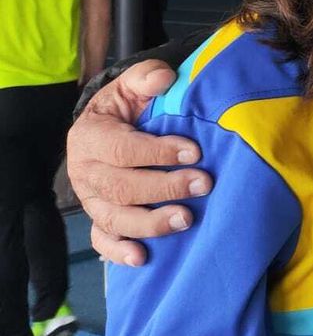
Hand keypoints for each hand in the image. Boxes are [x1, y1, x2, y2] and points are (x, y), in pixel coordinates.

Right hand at [67, 59, 210, 266]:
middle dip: (165, 188)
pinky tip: (143, 257)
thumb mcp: (131, 85)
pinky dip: (120, 252)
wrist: (107, 128)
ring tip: (186, 219)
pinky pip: (103, 240)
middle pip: (122, 187)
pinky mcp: (98, 219)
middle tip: (203, 184)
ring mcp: (91, 199)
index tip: (194, 152)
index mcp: (90, 136)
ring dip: (151, 223)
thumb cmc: (124, 108)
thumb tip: (164, 78)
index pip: (122, 149)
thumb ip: (146, 78)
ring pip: (115, 218)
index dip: (157, 152)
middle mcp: (86, 172)